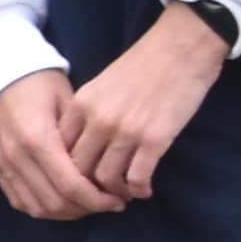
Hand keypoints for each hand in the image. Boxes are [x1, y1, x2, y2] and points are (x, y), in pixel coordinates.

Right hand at [0, 71, 122, 221]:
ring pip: (37, 208)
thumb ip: (83, 141)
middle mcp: (17, 157)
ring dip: (66, 213)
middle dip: (86, 209)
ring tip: (86, 204)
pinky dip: (43, 208)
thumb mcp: (70, 103)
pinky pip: (20, 201)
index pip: (70, 186)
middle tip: (107, 203)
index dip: (98, 200)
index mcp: (37, 139)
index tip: (118, 201)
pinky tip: (62, 201)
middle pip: (55, 202)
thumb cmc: (41, 83)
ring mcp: (3, 164)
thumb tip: (105, 173)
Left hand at [63, 13, 227, 201]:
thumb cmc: (144, 64)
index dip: (67, 170)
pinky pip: (138, 178)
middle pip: (78, 169)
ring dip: (116, 193)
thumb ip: (89, 112)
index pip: (60, 149)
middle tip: (102, 194)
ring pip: (107, 179)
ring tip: (126, 193)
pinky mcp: (155, 139)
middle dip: (88, 188)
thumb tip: (83, 144)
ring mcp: (125, 131)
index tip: (80, 178)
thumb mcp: (102, 84)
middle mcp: (98, 120)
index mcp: (82, 104)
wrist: (181, 47)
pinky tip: (145, 188)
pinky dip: (139, 189)